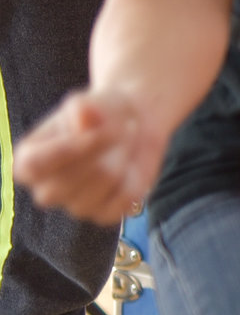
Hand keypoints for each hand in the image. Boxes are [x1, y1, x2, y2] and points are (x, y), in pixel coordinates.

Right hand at [18, 90, 162, 224]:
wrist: (134, 121)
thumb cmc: (101, 111)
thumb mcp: (88, 101)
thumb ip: (82, 108)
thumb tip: (83, 122)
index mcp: (28, 162)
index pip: (34, 167)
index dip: (67, 150)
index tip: (98, 131)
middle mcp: (47, 190)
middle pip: (66, 184)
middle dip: (101, 151)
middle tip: (118, 128)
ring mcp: (76, 206)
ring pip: (100, 189)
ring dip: (122, 158)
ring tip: (126, 140)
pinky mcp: (105, 214)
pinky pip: (122, 204)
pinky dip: (135, 180)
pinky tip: (132, 166)